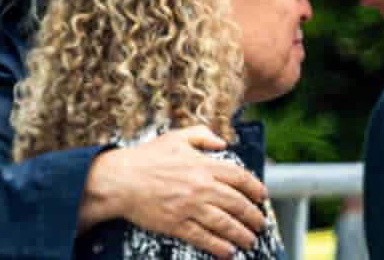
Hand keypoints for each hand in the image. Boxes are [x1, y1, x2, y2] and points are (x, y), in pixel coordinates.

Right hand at [79, 125, 267, 258]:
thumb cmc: (147, 157)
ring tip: (251, 240)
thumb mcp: (177, 137)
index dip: (255, 188)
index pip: (239, 177)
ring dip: (242, 234)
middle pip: (237, 203)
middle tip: (260, 223)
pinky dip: (219, 246)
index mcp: (203, 165)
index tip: (262, 196)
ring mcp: (190, 207)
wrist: (120, 179)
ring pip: (225, 223)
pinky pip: (204, 238)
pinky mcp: (177, 224)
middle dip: (253, 216)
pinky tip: (229, 251)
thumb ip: (203, 136)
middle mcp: (201, 186)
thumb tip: (223, 143)